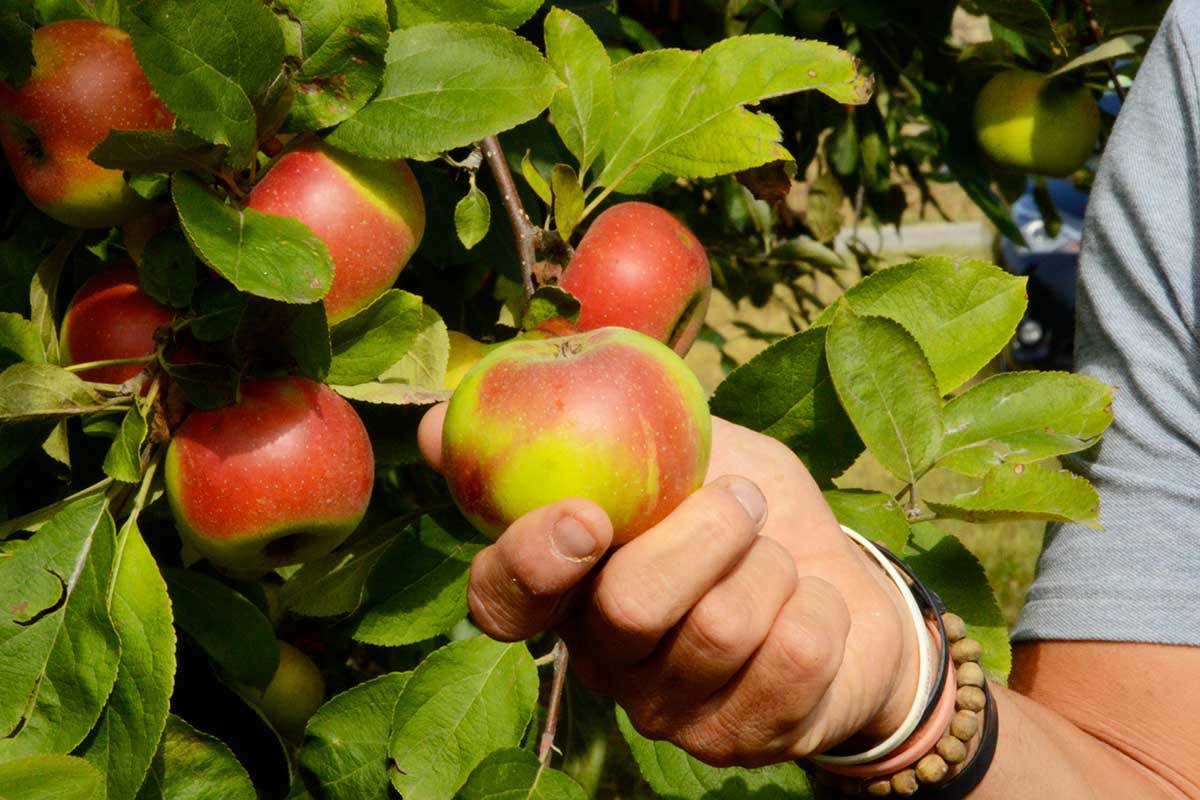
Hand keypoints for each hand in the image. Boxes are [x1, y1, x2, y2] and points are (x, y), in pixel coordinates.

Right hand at [419, 406, 920, 766]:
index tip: (589, 514)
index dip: (532, 562)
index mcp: (568, 593)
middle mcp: (605, 662)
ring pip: (720, 628)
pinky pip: (794, 657)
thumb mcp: (674, 449)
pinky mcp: (746, 739)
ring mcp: (672, 711)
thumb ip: (585, 432)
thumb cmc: (743, 506)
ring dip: (772, 564)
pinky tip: (811, 601)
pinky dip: (820, 604)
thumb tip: (433, 427)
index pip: (505, 603)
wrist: (844, 580)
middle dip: (703, 533)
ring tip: (779, 552)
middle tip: (741, 499)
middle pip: (629, 607)